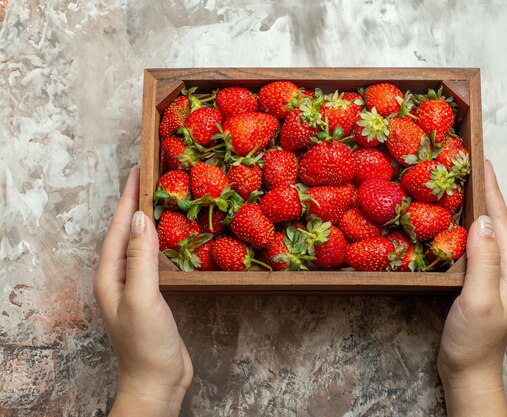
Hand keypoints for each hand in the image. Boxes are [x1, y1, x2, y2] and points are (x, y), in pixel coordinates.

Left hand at [94, 167, 192, 416]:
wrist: (158, 380)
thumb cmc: (147, 343)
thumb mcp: (142, 297)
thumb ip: (140, 257)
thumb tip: (139, 218)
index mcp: (110, 276)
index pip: (117, 228)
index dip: (127, 199)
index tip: (138, 171)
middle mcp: (119, 278)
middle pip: (125, 232)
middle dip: (135, 204)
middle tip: (152, 178)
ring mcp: (135, 287)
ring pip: (140, 244)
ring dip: (149, 221)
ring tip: (163, 199)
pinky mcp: (152, 295)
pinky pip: (154, 259)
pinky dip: (162, 242)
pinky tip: (173, 238)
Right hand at [438, 160, 506, 416]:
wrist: (468, 371)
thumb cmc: (473, 340)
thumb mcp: (478, 299)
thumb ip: (484, 260)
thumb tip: (483, 221)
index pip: (502, 220)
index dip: (491, 190)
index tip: (482, 162)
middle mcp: (506, 267)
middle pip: (496, 222)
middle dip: (484, 192)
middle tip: (468, 166)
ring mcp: (492, 275)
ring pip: (484, 232)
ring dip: (474, 207)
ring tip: (460, 185)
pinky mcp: (477, 281)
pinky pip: (472, 245)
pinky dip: (462, 227)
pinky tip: (451, 223)